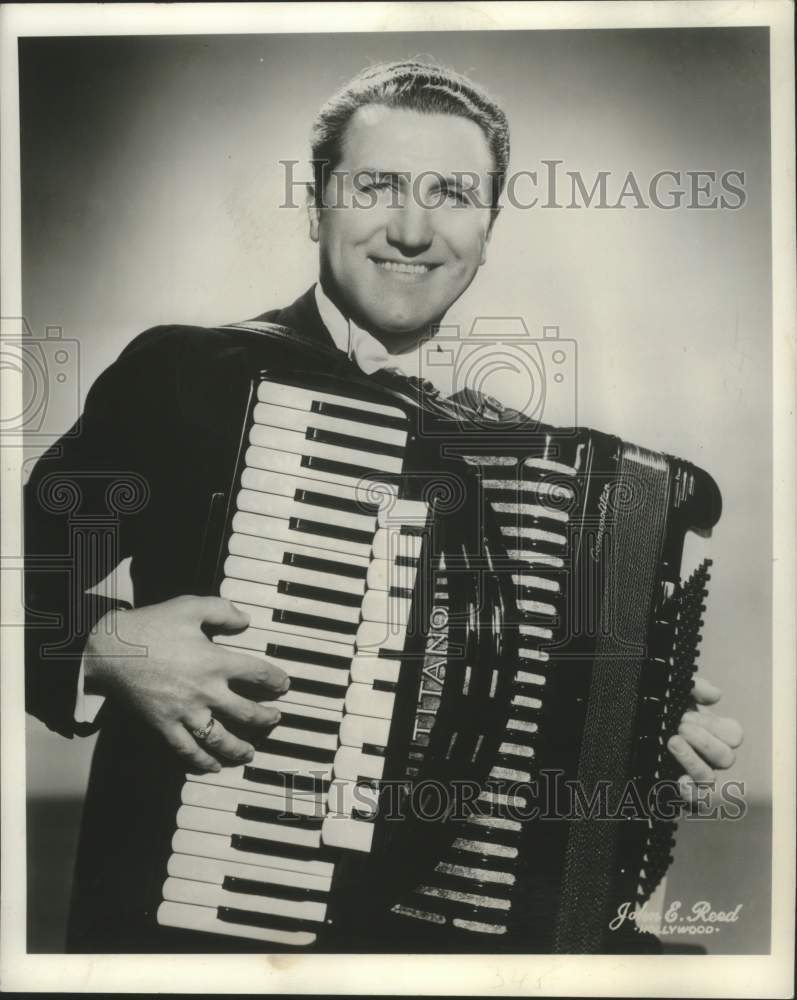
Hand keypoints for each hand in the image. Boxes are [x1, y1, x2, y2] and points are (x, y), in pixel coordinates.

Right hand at [84, 595, 288, 773]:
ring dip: (240, 748)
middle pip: (246, 713)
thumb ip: (223, 611)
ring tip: (251, 752)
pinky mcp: (164, 725)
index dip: (275, 680)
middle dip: (266, 718)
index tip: (284, 685)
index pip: (257, 674)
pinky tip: (213, 766)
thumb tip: (246, 621)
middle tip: (275, 719)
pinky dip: (202, 761)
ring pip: (221, 739)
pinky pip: (187, 750)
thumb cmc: (151, 625)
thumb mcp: (190, 607)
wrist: (110, 649)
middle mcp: (205, 691)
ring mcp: (185, 712)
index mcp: (215, 662)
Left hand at [667, 676, 743, 802]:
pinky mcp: (682, 790)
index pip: (734, 735)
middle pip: (726, 757)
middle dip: (703, 740)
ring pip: (709, 778)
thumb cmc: (661, 709)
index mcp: (714, 732)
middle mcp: (710, 756)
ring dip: (692, 759)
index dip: (715, 726)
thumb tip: (715, 695)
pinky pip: (697, 801)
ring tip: (672, 742)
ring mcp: (697, 775)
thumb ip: (696, 687)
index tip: (688, 715)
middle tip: (680, 726)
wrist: (630, 725)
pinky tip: (679, 780)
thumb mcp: (676, 692)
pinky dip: (691, 792)